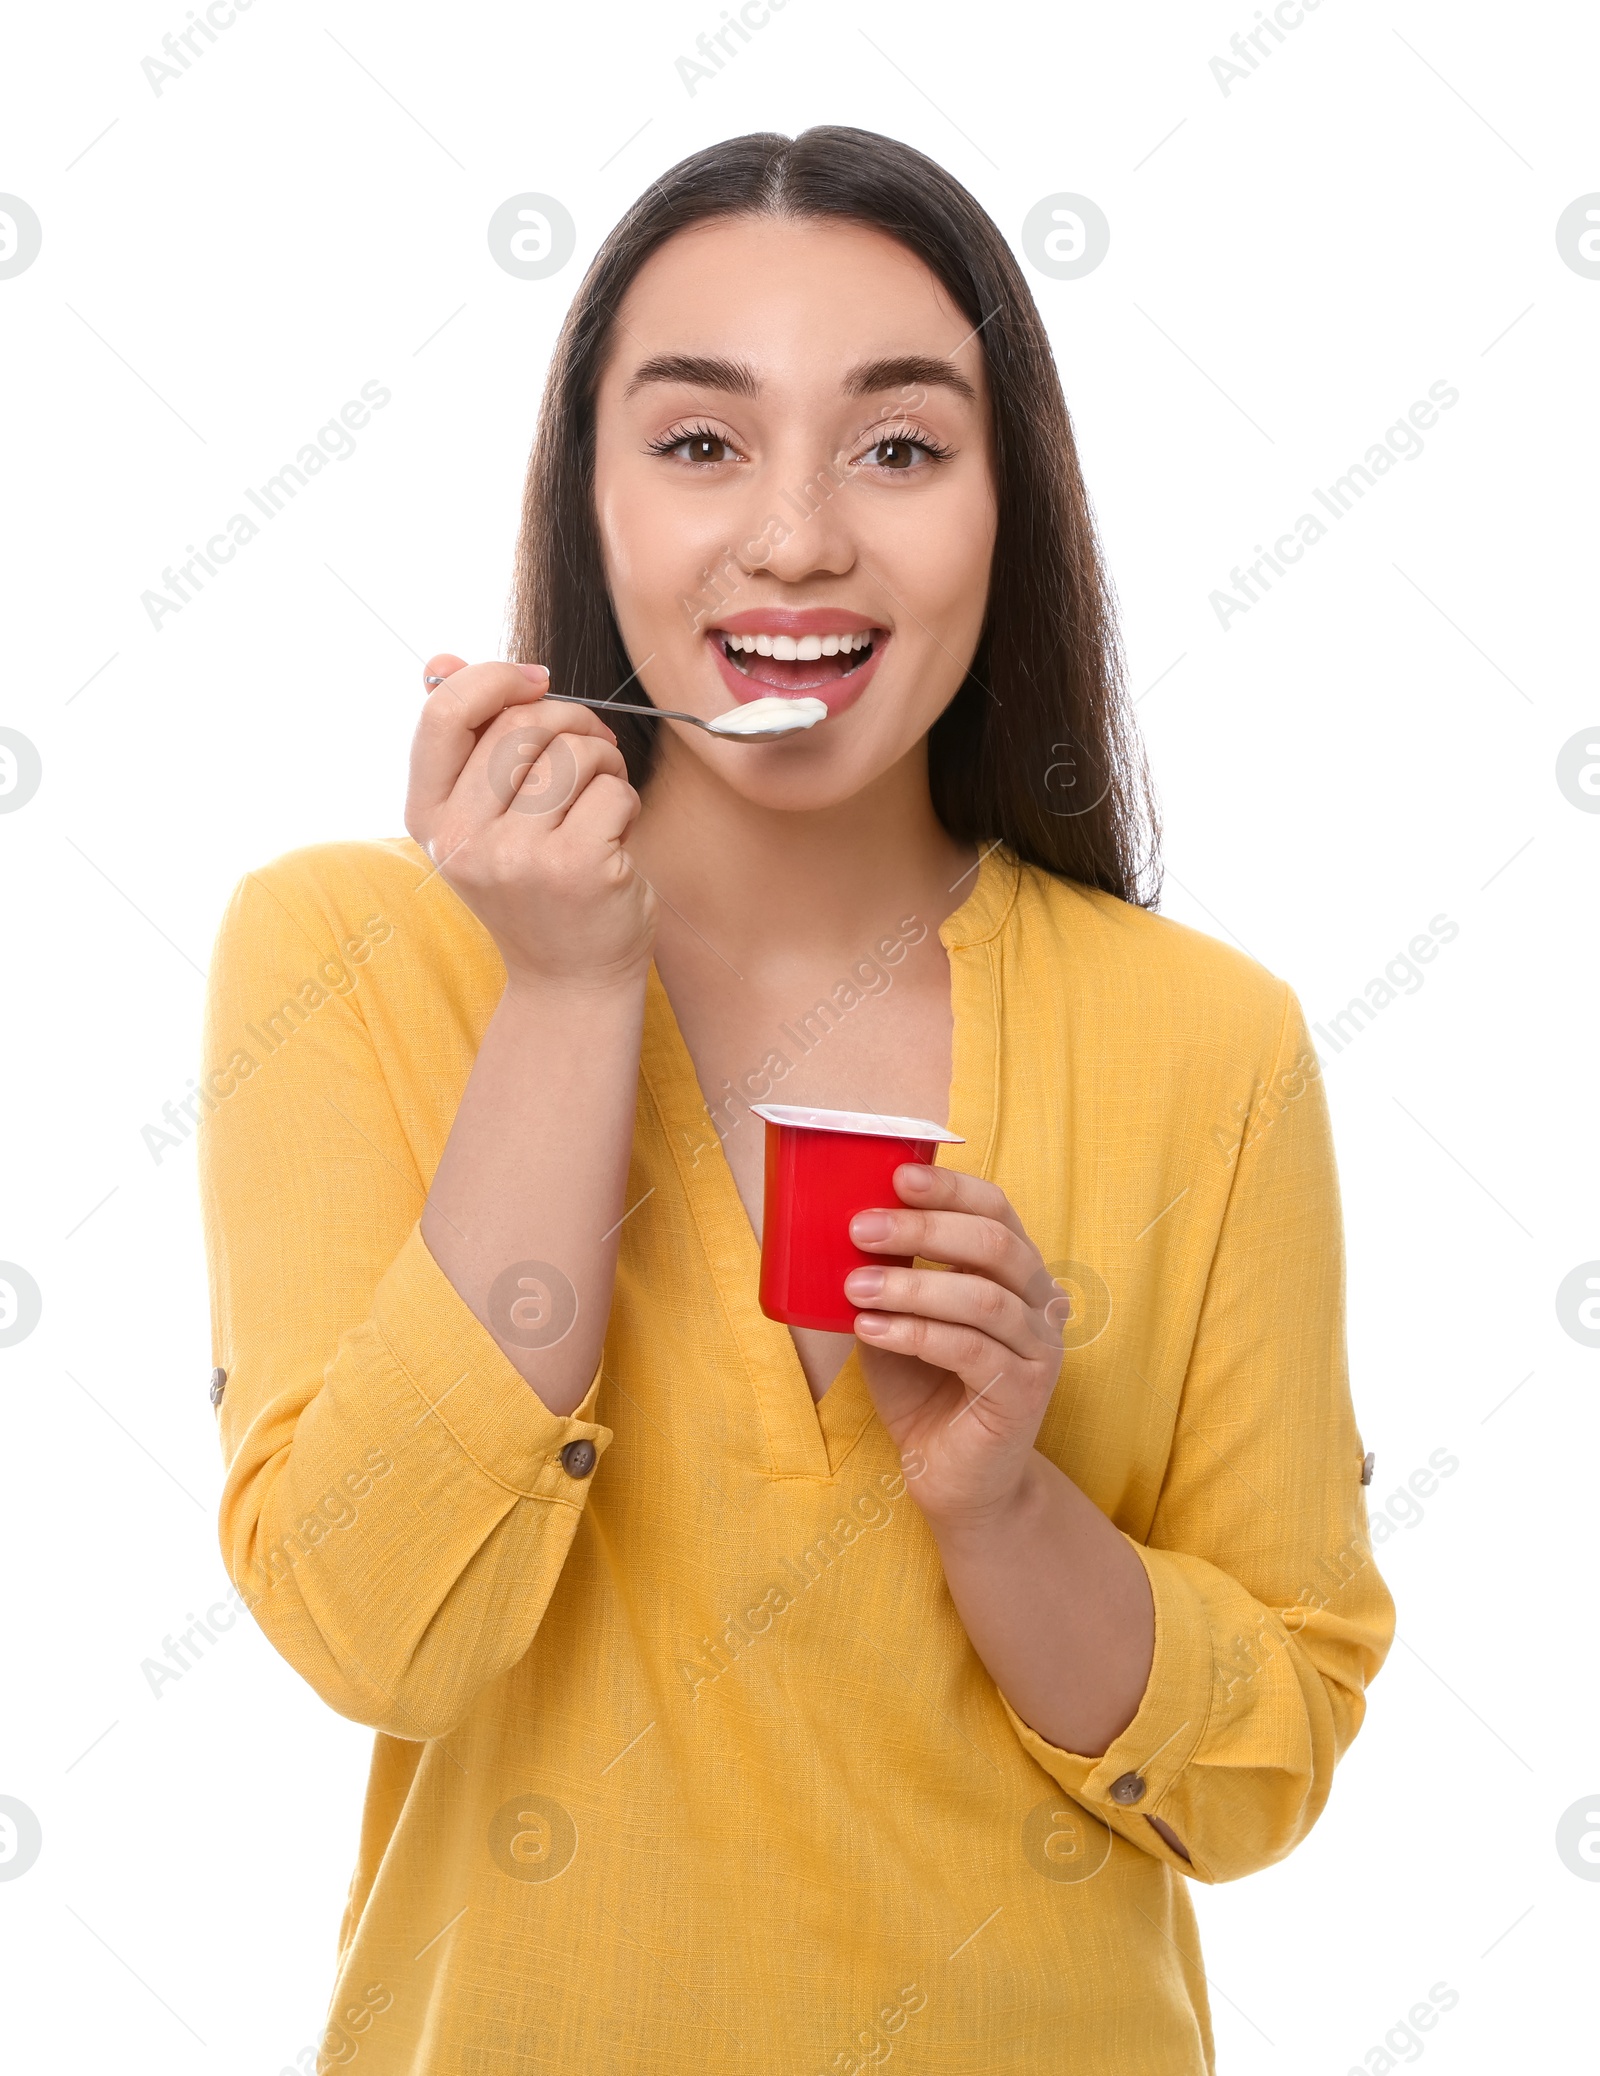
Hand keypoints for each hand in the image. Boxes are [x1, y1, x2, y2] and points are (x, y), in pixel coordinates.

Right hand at [405, 652, 655, 987]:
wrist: (569, 980)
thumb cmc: (534, 888)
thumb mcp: (482, 820)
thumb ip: (465, 741)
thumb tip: (440, 660)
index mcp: (428, 818)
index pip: (444, 713)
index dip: (495, 678)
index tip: (537, 681)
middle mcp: (463, 839)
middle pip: (521, 724)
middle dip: (572, 721)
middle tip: (592, 748)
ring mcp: (518, 857)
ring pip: (573, 752)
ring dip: (604, 760)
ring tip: (603, 794)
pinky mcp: (576, 869)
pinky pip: (612, 789)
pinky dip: (626, 801)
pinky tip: (616, 833)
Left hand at [845, 1167, 1069, 1530]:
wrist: (953, 1479)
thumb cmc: (923, 1390)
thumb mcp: (898, 1318)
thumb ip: (887, 1274)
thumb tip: (841, 1226)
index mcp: (1014, 1273)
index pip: (996, 1210)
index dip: (950, 1188)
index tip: (897, 1177)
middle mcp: (1039, 1303)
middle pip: (992, 1244)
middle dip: (922, 1229)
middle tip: (860, 1228)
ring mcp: (1039, 1349)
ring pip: (981, 1297)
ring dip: (911, 1285)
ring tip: (855, 1286)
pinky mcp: (1024, 1392)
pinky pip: (971, 1350)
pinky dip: (915, 1333)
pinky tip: (872, 1330)